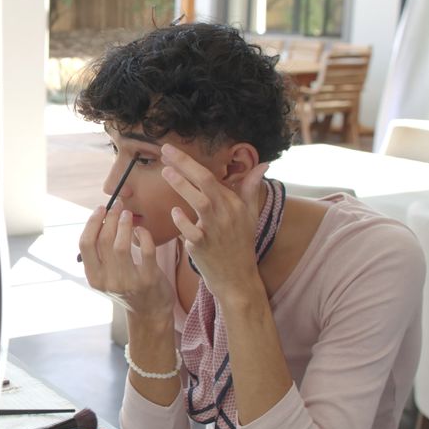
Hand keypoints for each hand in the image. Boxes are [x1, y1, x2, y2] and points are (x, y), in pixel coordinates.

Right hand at [79, 199, 173, 322]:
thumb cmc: (127, 286)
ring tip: (128, 215)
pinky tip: (141, 230)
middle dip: (110, 218)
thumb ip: (100, 254)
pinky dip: (144, 236)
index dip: (92, 223)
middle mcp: (108, 281)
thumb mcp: (106, 275)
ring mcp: (128, 282)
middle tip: (118, 206)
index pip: (85, 244)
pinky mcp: (148, 280)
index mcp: (94, 277)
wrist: (149, 312)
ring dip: (125, 224)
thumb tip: (101, 219)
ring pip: (121, 245)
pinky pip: (146, 251)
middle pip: (103, 241)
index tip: (101, 209)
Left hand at [159, 144, 269, 297]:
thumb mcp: (250, 215)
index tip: (171, 150)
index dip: (190, 162)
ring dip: (183, 186)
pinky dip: (183, 221)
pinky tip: (174, 211)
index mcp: (234, 203)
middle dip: (185, 164)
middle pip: (206, 182)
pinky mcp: (203, 247)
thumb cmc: (240, 244)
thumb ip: (250, 189)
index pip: (211, 176)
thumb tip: (263, 165)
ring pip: (200, 202)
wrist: (238, 278)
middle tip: (165, 150)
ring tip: (165, 171)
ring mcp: (214, 230)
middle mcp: (225, 213)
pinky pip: (192, 231)